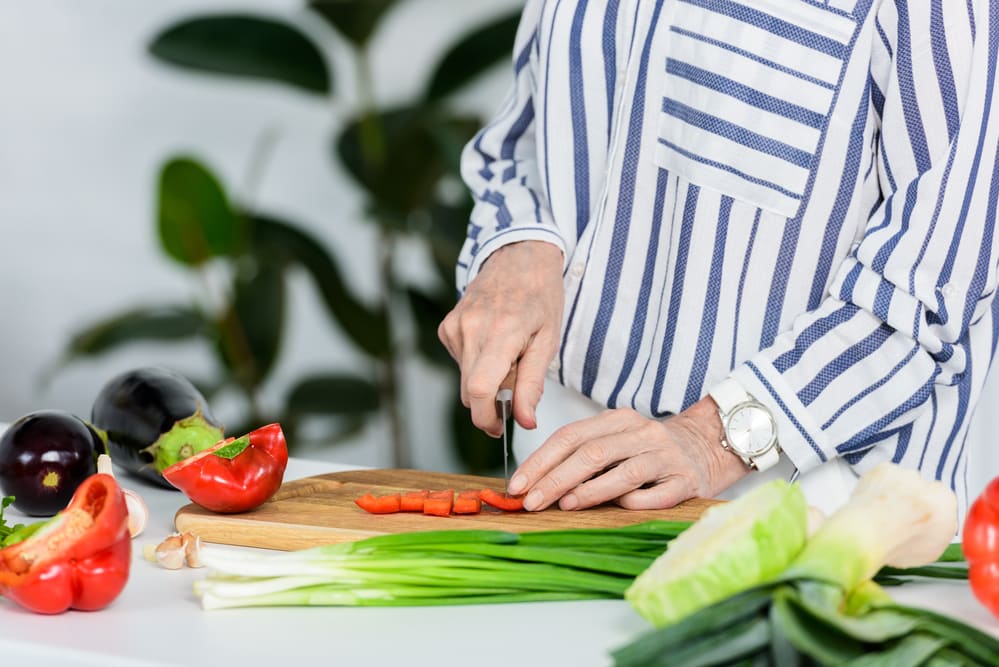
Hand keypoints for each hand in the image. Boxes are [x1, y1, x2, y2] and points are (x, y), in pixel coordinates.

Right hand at [438, 241, 563, 435]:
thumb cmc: (540, 295)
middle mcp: (472, 328)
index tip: (499, 428)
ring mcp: (455, 326)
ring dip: (486, 380)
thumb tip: (526, 421)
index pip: (480, 389)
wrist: (520, 257)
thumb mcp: (548, 341)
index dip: (486, 417)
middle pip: (469, 391)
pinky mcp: (447, 327)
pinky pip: (460, 362)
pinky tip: (494, 343)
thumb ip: (533, 385)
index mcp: (502, 331)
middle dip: (491, 403)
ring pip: (465, 379)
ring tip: (509, 355)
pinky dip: (477, 364)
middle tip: (515, 392)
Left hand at [508, 397, 750, 509]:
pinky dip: (632, 503)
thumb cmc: (648, 450)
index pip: (570, 436)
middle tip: (531, 501)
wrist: (708, 445)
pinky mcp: (686, 481)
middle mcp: (642, 433)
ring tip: (563, 505)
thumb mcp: (615, 440)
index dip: (540, 461)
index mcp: (618, 420)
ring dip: (588, 491)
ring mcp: (666, 456)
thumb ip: (582, 454)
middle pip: (591, 453)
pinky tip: (614, 510)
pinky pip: (655, 495)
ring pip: (622, 473)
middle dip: (555, 478)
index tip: (517, 484)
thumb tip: (534, 484)